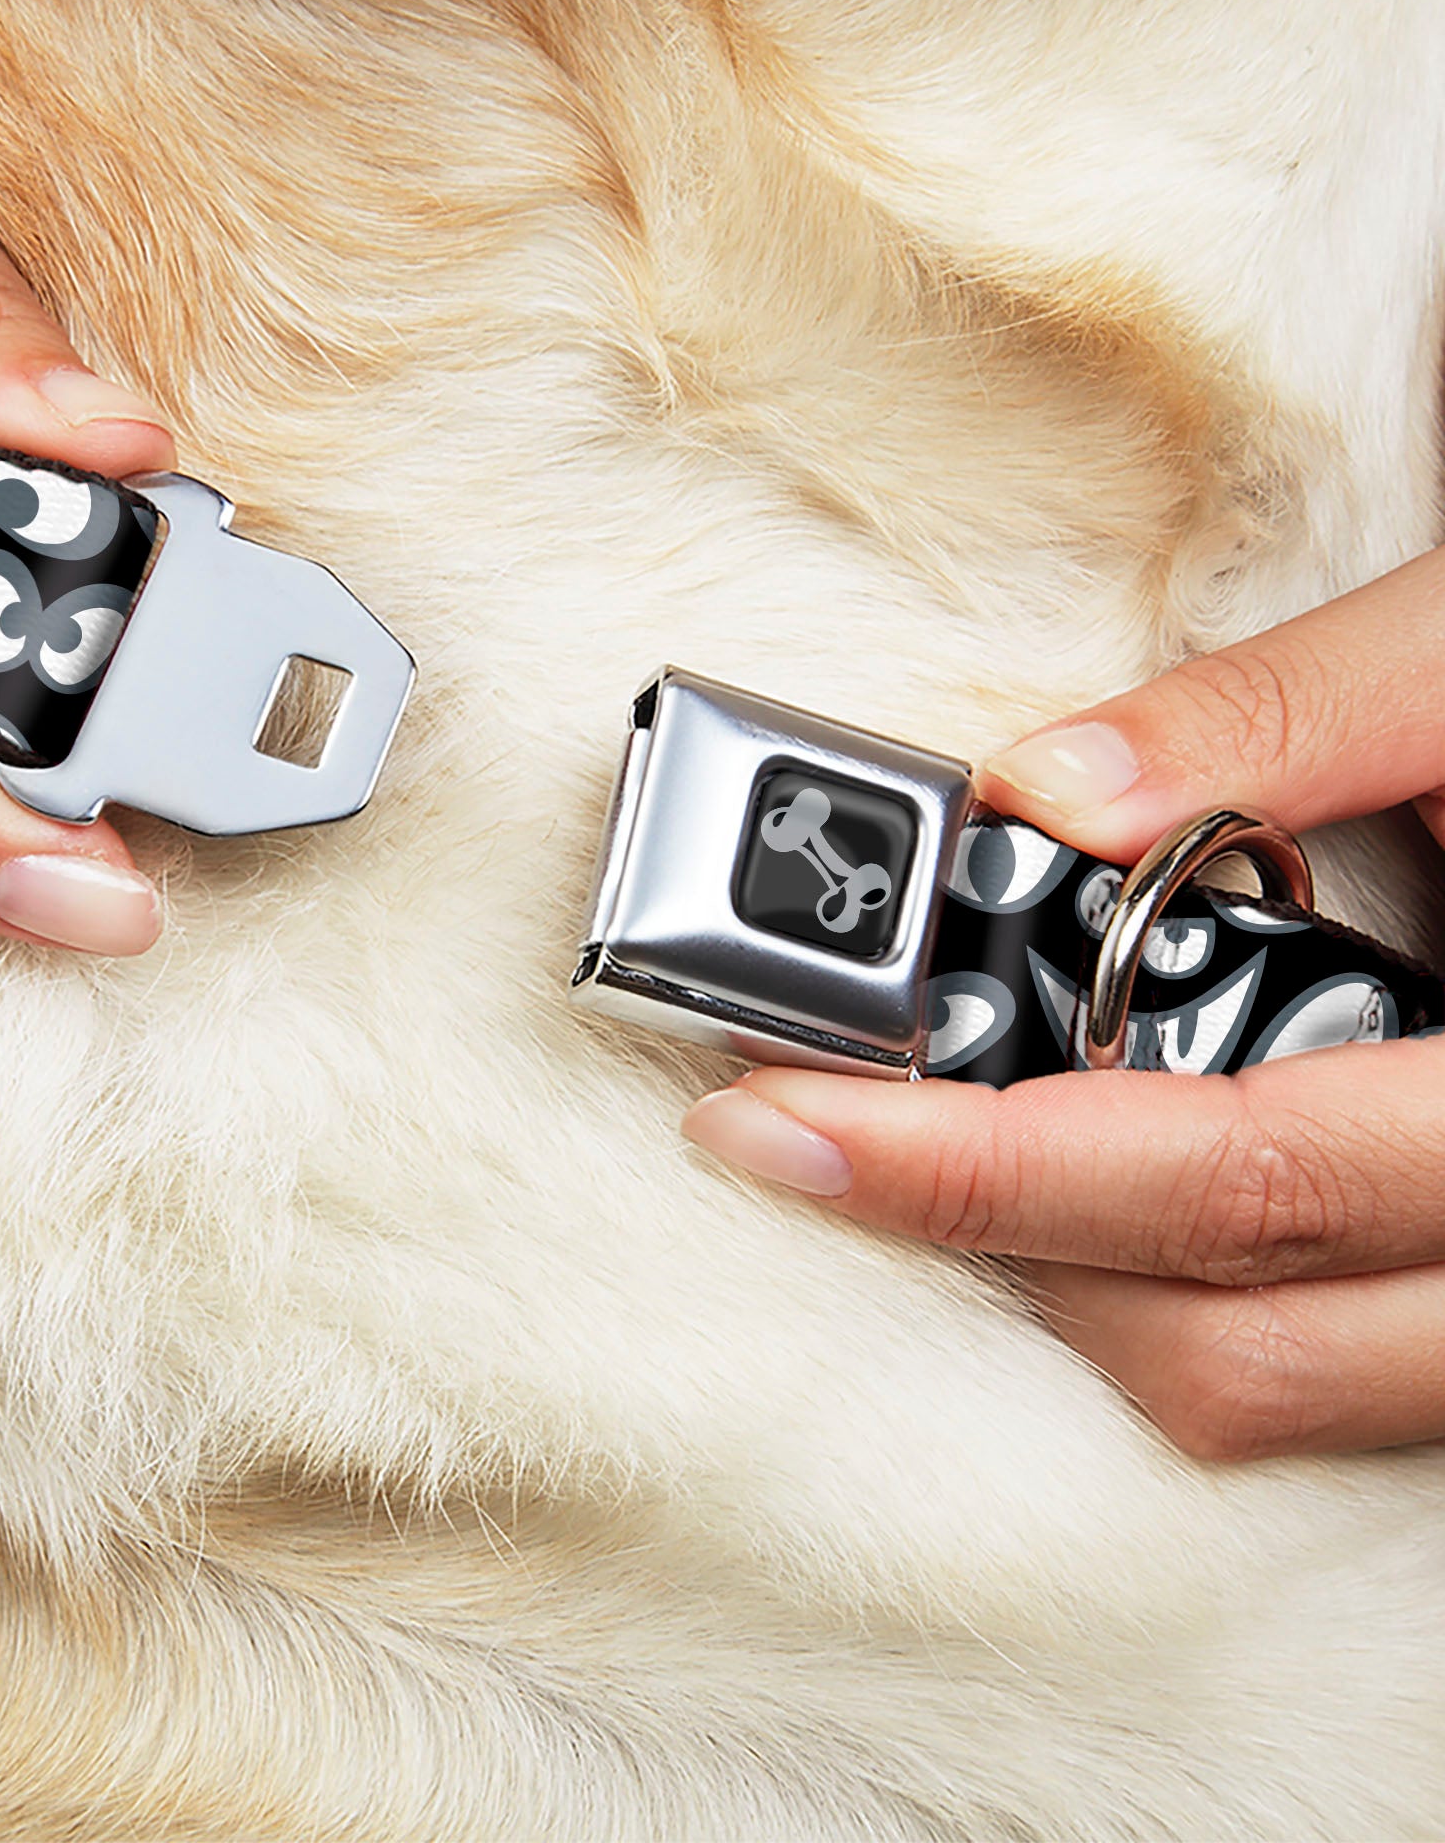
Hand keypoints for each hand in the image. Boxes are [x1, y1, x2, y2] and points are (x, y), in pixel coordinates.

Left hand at [684, 546, 1444, 1460]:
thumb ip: (1286, 718)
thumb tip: (1044, 789)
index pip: (1234, 1179)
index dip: (980, 1168)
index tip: (780, 1118)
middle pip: (1229, 1340)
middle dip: (986, 1237)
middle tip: (810, 1121)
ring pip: (1272, 1385)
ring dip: (1072, 1276)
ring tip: (935, 1131)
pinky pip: (1323, 1364)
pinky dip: (1174, 1282)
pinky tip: (1090, 1156)